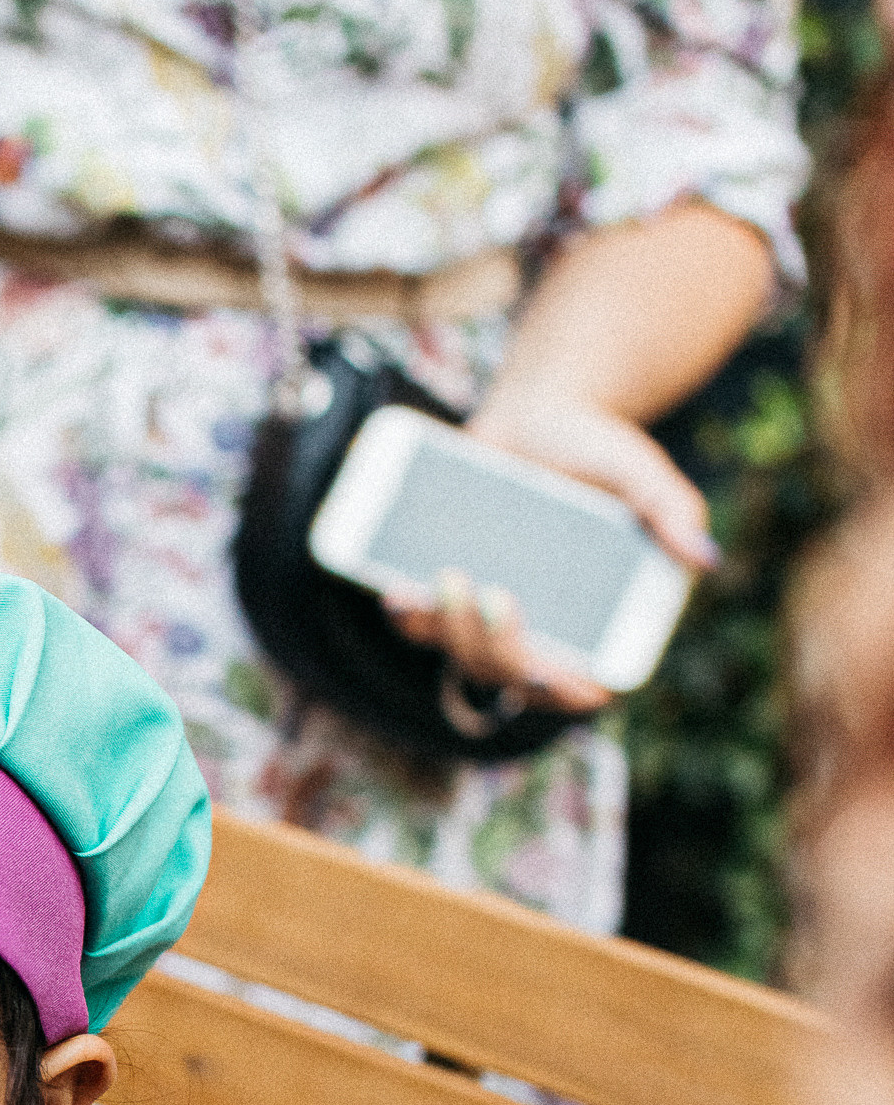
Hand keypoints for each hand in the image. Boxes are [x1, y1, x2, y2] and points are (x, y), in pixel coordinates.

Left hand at [371, 388, 716, 713]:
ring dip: (445, 632)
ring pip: (460, 653)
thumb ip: (673, 508)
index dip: (561, 691)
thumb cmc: (596, 448)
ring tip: (443, 582)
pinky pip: (421, 624)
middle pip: (509, 671)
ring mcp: (489, 615)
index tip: (545, 666)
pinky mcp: (447, 592)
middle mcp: (541, 628)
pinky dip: (409, 616)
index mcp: (594, 619)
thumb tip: (705, 557)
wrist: (535, 413)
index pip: (581, 686)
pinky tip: (398, 591)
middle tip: (491, 593)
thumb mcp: (639, 469)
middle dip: (494, 646)